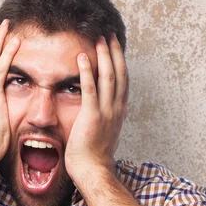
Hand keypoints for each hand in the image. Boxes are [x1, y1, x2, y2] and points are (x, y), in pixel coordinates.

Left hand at [64, 34, 128, 180]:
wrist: (93, 170)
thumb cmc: (94, 156)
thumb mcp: (104, 133)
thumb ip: (105, 120)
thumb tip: (101, 114)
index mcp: (119, 112)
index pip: (123, 81)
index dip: (120, 62)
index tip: (115, 47)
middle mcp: (117, 109)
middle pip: (120, 74)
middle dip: (115, 52)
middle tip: (109, 35)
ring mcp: (106, 112)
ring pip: (109, 77)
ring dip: (104, 55)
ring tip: (99, 39)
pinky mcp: (92, 116)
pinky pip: (90, 88)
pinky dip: (87, 71)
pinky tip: (82, 57)